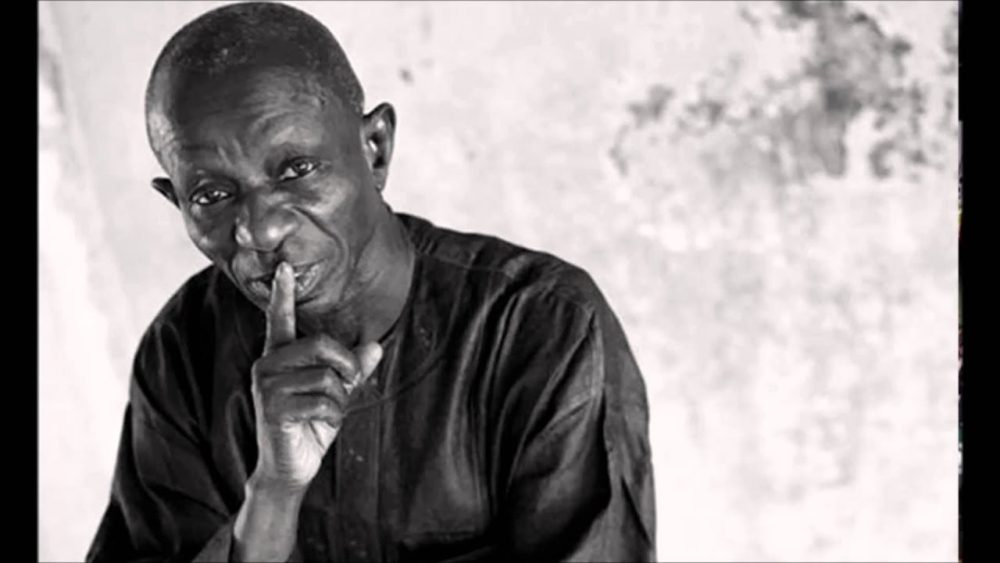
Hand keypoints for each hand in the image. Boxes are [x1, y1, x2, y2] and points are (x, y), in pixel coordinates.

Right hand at [249, 262, 382, 491]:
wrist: (290, 468)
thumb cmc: (310, 427)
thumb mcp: (336, 394)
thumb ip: (353, 370)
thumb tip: (376, 346)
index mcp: (280, 356)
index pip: (280, 319)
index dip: (282, 293)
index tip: (283, 267)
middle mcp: (268, 364)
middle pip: (321, 344)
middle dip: (346, 366)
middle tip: (349, 385)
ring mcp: (267, 385)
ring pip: (326, 377)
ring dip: (339, 399)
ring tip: (326, 414)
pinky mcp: (271, 407)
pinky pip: (322, 401)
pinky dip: (334, 415)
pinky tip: (322, 425)